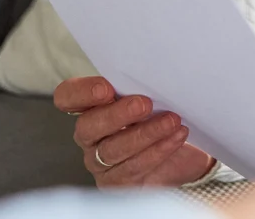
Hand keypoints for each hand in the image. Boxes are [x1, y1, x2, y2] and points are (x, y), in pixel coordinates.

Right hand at [53, 76, 213, 186]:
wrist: (186, 154)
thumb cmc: (163, 118)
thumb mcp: (156, 98)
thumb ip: (145, 87)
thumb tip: (157, 72)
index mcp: (92, 107)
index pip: (68, 97)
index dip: (81, 93)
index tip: (106, 88)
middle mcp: (90, 136)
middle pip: (88, 126)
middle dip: (117, 115)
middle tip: (145, 104)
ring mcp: (100, 161)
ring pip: (112, 150)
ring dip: (145, 133)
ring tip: (172, 121)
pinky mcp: (117, 182)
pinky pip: (133, 167)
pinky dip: (158, 150)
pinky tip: (177, 136)